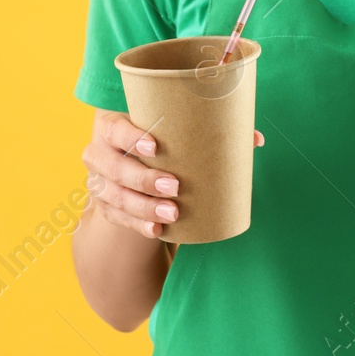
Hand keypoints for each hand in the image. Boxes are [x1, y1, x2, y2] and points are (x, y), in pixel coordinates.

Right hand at [81, 110, 263, 237]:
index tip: (156, 145)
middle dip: (144, 179)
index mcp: (112, 126)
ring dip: (144, 207)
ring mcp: (99, 183)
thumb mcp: (172, 130)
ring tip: (172, 212)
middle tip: (175, 186)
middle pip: (116, 168)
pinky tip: (157, 230)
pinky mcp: (106, 207)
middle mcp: (99, 154)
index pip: (115, 129)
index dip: (132, 137)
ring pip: (116, 197)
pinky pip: (119, 219)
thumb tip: (255, 139)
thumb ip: (209, 129)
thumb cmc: (159, 140)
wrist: (132, 165)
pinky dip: (138, 225)